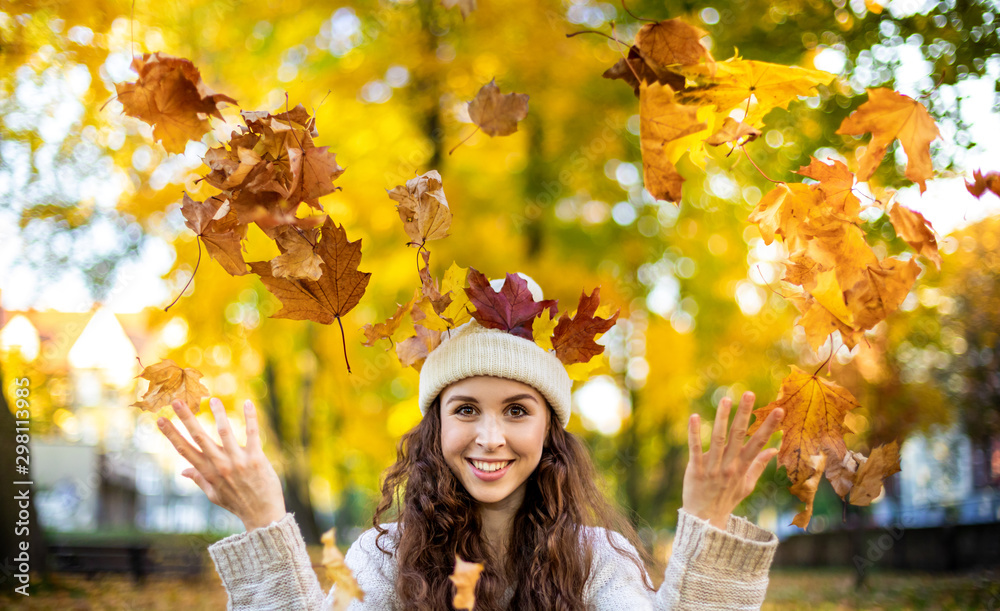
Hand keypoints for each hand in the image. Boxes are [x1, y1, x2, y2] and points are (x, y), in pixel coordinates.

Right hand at [158, 397, 285, 531]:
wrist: (262, 515)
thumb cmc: (237, 503)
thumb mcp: (214, 495)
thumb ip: (199, 480)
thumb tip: (183, 471)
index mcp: (208, 473)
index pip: (185, 450)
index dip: (172, 434)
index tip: (160, 419)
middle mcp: (220, 465)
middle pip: (199, 437)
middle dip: (186, 418)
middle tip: (176, 401)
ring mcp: (238, 461)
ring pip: (225, 432)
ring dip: (219, 413)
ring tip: (213, 399)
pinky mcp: (256, 458)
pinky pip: (252, 433)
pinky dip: (250, 417)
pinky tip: (248, 403)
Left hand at [682, 391, 783, 529]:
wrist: (706, 518)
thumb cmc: (727, 498)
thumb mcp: (747, 484)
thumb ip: (759, 465)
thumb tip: (774, 449)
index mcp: (742, 466)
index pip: (759, 443)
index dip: (769, 426)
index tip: (779, 410)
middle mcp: (730, 465)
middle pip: (739, 436)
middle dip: (745, 414)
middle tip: (750, 394)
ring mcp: (713, 468)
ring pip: (718, 439)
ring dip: (721, 418)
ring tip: (726, 399)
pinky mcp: (695, 470)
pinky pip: (695, 449)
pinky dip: (694, 433)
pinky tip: (694, 417)